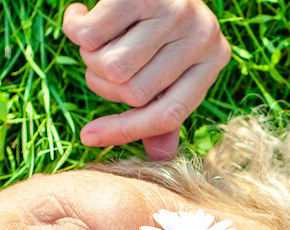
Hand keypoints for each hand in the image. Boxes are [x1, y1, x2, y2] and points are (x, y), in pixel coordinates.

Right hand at [63, 0, 230, 158]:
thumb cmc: (159, 15)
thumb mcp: (175, 58)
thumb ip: (167, 103)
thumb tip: (159, 155)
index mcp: (214, 59)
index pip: (169, 114)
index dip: (126, 131)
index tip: (88, 137)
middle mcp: (201, 36)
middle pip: (133, 93)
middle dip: (102, 83)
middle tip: (98, 58)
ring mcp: (174, 12)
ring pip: (110, 68)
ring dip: (88, 57)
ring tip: (94, 34)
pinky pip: (89, 35)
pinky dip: (75, 26)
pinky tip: (81, 11)